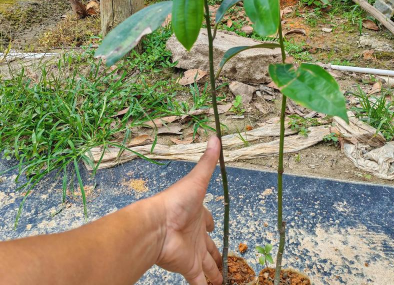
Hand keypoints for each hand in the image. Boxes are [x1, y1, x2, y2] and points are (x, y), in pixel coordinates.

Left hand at [153, 136, 222, 284]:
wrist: (156, 226)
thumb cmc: (176, 201)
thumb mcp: (197, 179)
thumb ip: (208, 160)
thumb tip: (215, 136)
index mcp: (197, 215)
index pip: (207, 220)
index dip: (211, 223)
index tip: (214, 226)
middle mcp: (194, 235)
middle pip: (208, 247)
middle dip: (215, 255)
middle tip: (223, 263)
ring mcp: (191, 253)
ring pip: (206, 266)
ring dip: (213, 274)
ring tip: (221, 281)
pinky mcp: (188, 268)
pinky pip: (199, 282)